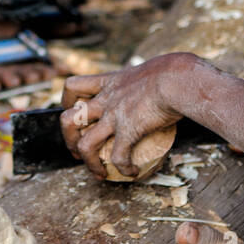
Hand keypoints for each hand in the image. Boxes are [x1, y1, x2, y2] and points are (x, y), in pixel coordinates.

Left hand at [60, 55, 189, 178]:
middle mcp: (106, 100)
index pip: (73, 86)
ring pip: (85, 145)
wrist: (176, 79)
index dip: (67, 102)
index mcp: (109, 83)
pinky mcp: (127, 131)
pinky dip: (124, 168)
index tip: (74, 112)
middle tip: (78, 151)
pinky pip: (118, 157)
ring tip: (99, 172)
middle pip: (68, 120)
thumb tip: (158, 87)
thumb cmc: (172, 73)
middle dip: (68, 139)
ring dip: (89, 163)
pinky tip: (132, 172)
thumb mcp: (149, 71)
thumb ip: (145, 81)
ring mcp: (114, 116)